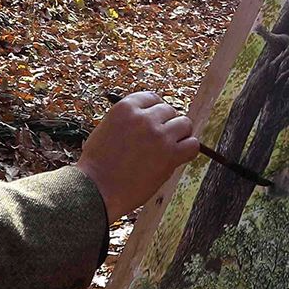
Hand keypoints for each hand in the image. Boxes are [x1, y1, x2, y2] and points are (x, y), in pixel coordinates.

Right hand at [76, 92, 198, 222]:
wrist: (96, 190)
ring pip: (184, 124)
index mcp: (125, 107)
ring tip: (170, 149)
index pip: (152, 98)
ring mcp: (158, 134)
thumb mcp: (106, 129)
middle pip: (170, 111)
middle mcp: (144, 117)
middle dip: (166, 124)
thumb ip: (128, 120)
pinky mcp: (170, 154)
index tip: (156, 122)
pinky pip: (193, 145)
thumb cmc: (97, 165)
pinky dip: (189, 150)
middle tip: (160, 141)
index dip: (156, 111)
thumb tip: (150, 118)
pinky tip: (179, 158)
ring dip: (180, 136)